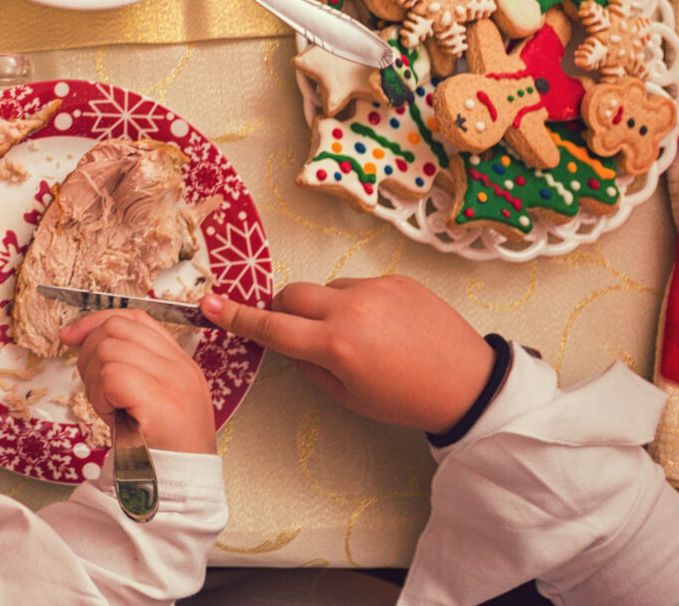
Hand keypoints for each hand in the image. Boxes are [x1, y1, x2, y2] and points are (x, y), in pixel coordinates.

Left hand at [60, 310, 216, 454]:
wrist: (184, 489)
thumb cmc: (161, 449)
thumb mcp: (150, 399)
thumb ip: (130, 367)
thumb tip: (81, 339)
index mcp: (179, 362)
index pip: (135, 318)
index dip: (97, 320)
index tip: (71, 337)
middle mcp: (179, 366)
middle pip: (115, 328)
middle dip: (89, 354)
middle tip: (98, 391)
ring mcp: (173, 380)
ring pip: (108, 350)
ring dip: (95, 382)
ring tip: (112, 410)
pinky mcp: (160, 399)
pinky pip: (111, 376)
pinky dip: (101, 397)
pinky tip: (114, 417)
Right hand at [201, 275, 495, 431]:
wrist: (469, 382)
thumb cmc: (407, 399)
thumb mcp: (349, 396)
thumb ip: (309, 364)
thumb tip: (287, 340)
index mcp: (336, 345)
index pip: (272, 326)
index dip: (237, 317)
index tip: (209, 305)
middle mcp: (351, 309)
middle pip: (291, 295)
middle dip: (285, 310)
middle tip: (299, 332)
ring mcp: (375, 289)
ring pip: (326, 289)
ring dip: (327, 308)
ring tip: (362, 337)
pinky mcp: (396, 278)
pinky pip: (358, 285)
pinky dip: (359, 303)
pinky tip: (385, 328)